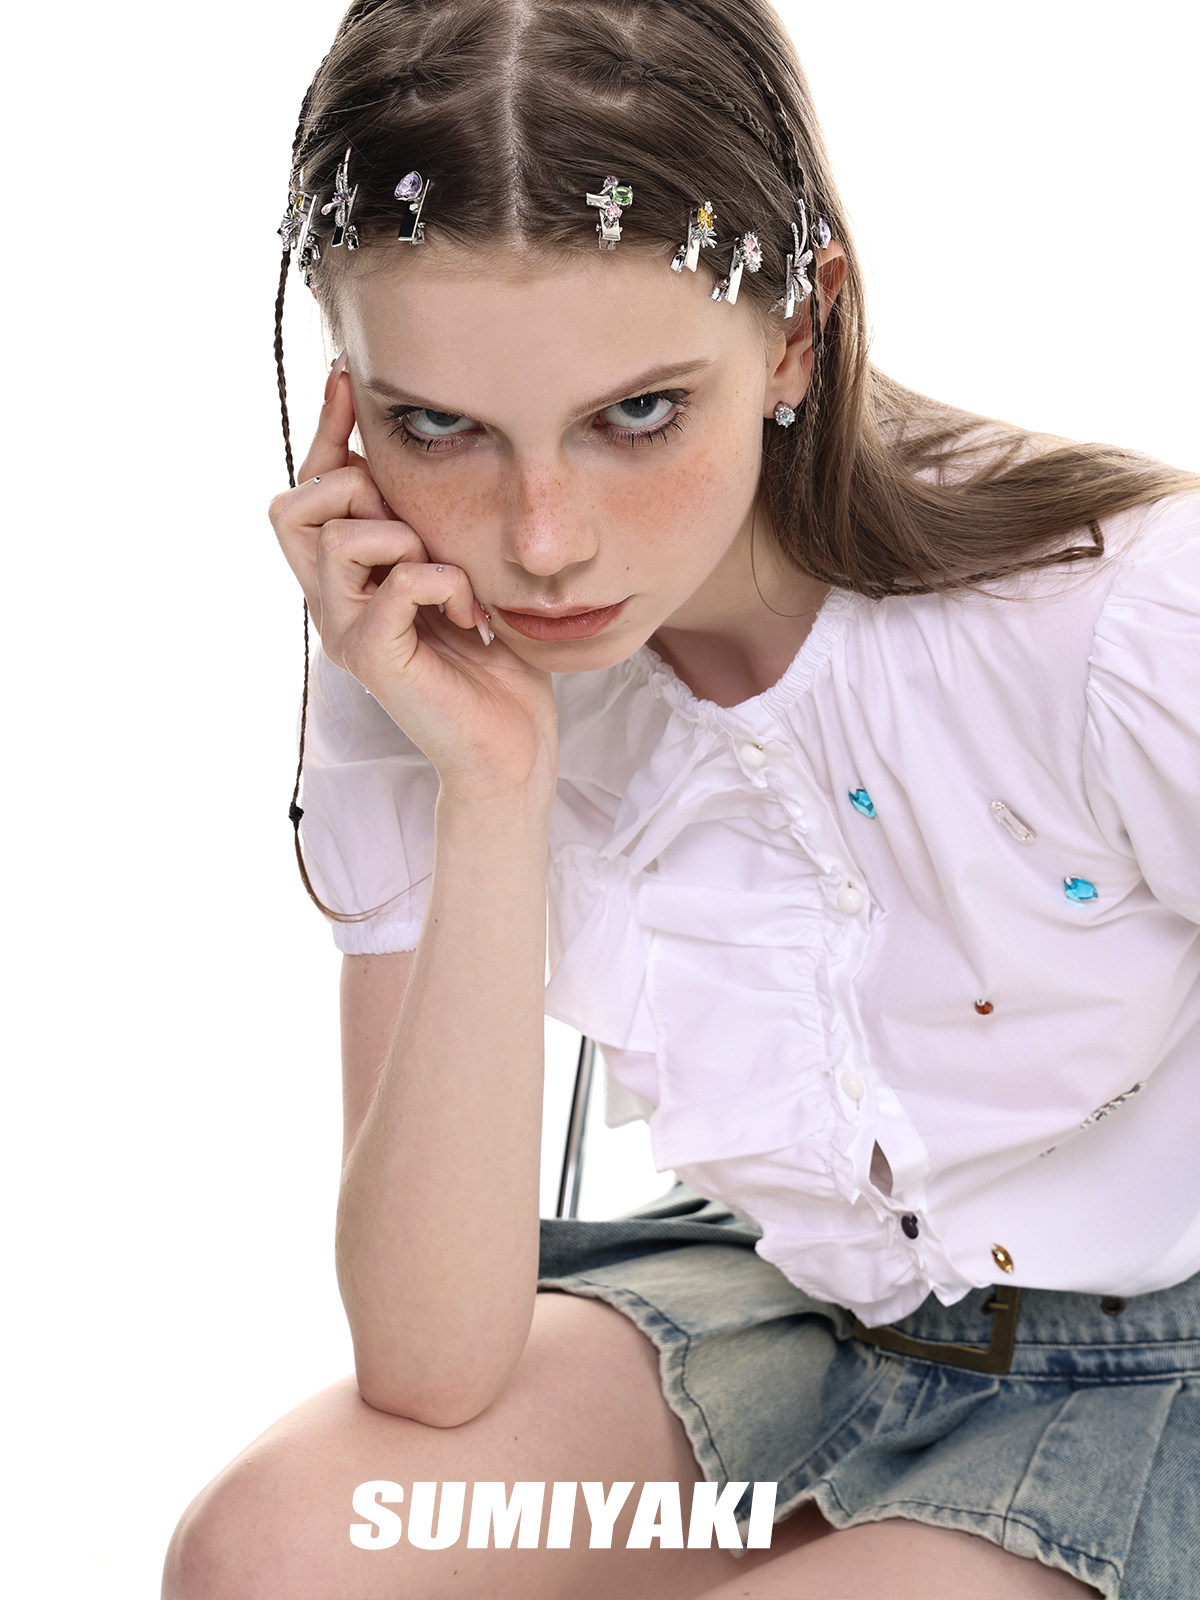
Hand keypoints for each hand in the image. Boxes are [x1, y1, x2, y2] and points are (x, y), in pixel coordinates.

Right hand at [269, 366, 557, 801]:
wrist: (508, 746)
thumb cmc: (492, 660)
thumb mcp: (457, 566)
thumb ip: (425, 522)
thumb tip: (418, 451)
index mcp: (346, 577)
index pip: (308, 488)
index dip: (325, 431)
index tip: (349, 381)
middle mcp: (332, 602)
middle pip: (292, 507)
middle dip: (356, 486)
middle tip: (417, 524)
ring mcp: (348, 632)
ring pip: (337, 537)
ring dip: (403, 535)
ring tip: (446, 571)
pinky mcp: (376, 661)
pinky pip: (396, 584)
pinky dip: (441, 582)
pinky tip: (468, 610)